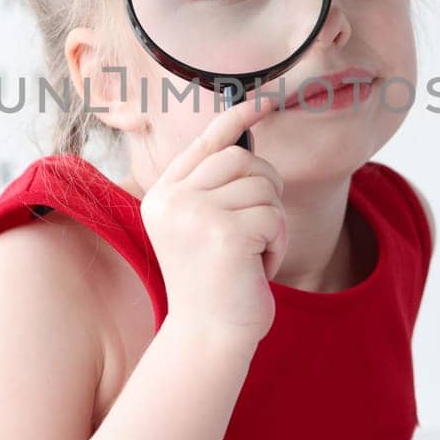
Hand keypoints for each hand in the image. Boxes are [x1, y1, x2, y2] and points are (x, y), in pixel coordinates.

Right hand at [139, 94, 286, 347]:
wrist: (208, 337)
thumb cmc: (215, 283)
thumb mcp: (204, 227)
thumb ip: (215, 187)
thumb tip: (246, 138)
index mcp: (163, 195)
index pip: (207, 142)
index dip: (238, 118)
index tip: (265, 101)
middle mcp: (172, 200)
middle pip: (243, 160)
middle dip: (267, 189)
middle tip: (262, 226)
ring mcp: (195, 215)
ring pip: (264, 188)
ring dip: (273, 223)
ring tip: (253, 254)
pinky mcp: (224, 234)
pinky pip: (274, 217)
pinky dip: (277, 244)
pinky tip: (258, 268)